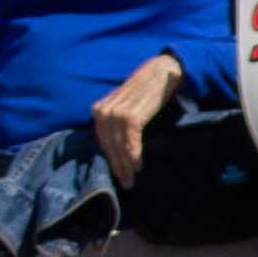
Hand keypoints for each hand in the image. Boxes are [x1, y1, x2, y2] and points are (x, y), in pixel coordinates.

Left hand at [90, 52, 180, 182]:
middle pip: (108, 145)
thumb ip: (116, 123)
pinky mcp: (130, 115)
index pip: (102, 141)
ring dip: (125, 164)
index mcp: (98, 110)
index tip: (117, 175)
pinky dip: (134, 154)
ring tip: (132, 178)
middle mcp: (103, 111)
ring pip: (118, 145)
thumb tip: (117, 151)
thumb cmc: (142, 92)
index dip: (110, 159)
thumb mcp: (123, 107)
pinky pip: (130, 140)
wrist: (159, 72)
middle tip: (126, 183)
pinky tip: (138, 165)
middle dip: (117, 166)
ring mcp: (116, 112)